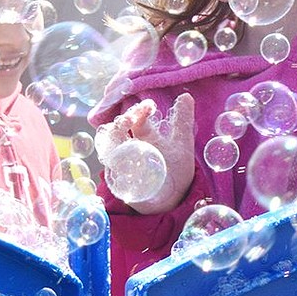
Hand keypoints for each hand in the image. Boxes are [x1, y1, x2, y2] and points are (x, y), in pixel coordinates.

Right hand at [96, 93, 195, 213]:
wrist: (174, 199)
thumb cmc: (175, 170)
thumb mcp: (182, 143)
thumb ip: (182, 121)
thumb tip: (186, 96)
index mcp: (142, 137)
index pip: (133, 119)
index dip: (138, 110)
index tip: (150, 105)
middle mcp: (129, 149)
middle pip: (114, 131)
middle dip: (120, 122)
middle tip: (133, 117)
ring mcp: (122, 166)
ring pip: (110, 150)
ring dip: (114, 140)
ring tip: (124, 132)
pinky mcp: (120, 184)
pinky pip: (113, 173)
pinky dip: (116, 165)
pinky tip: (124, 158)